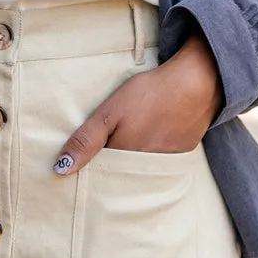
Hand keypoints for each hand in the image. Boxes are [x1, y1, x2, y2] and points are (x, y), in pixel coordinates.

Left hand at [52, 32, 222, 175]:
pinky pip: (160, 163)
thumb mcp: (109, 113)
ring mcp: (166, 163)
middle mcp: (145, 168)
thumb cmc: (149, 94)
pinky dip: (152, 155)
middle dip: (110, 169)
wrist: (197, 83)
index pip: (101, 175)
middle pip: (121, 175)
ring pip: (140, 169)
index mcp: (124, 159)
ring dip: (131, 163)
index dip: (91, 169)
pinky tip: (150, 138)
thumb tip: (61, 169)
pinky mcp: (182, 154)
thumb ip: (86, 140)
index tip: (81, 165)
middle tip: (105, 150)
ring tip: (128, 143)